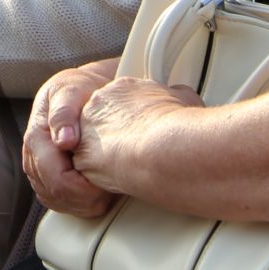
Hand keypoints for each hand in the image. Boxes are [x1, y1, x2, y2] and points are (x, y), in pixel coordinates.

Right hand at [23, 60, 118, 216]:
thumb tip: (63, 141)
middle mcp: (33, 156)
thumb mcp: (71, 91)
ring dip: (84, 203)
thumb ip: (64, 113)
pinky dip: (80, 204)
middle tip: (113, 187)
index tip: (108, 181)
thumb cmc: (77, 90)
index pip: (56, 179)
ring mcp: (38, 169)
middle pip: (56, 194)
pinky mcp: (46, 178)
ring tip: (108, 189)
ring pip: (57, 202)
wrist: (78, 92)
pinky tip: (97, 193)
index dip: (83, 188)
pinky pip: (59, 202)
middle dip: (86, 198)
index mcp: (37, 137)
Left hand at [68, 76, 203, 200]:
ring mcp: (87, 130)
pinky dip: (102, 177)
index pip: (120, 104)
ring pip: (92, 145)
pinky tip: (121, 180)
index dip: (133, 122)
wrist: (162, 148)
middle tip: (136, 154)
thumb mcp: (185, 98)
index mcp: (121, 89)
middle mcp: (99, 104)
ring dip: (107, 157)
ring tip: (130, 169)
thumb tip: (181, 95)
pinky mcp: (83, 156)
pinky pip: (88, 168)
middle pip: (102, 122)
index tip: (144, 135)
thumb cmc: (177, 125)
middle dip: (117, 138)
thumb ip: (177, 95)